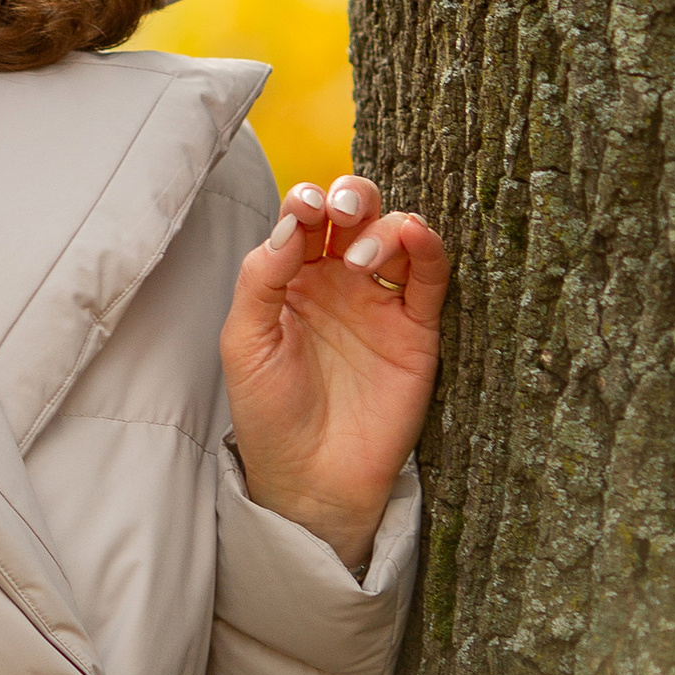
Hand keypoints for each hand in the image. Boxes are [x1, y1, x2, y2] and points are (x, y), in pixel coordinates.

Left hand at [220, 173, 448, 572]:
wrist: (311, 478)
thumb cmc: (269, 413)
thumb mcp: (244, 342)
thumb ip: (261, 278)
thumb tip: (290, 223)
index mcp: (290, 276)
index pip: (302, 218)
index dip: (305, 201)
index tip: (303, 208)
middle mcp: (337, 279)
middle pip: (354, 213)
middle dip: (350, 196)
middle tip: (338, 212)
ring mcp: (379, 301)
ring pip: (395, 233)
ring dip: (383, 225)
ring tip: (360, 257)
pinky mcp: (416, 328)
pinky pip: (429, 277)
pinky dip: (428, 246)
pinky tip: (415, 236)